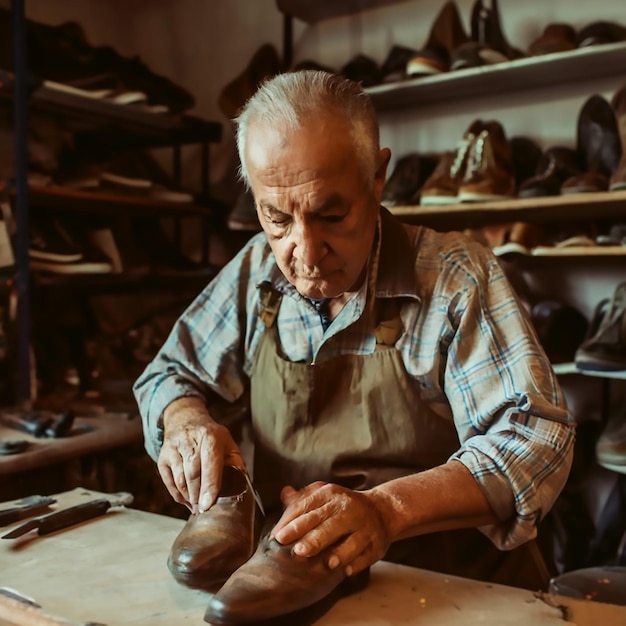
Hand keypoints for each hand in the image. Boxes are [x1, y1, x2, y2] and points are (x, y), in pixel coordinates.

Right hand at [157, 397, 243, 513]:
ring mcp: (174, 448)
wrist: (185, 419)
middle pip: (193, 475)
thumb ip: (236, 464)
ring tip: (197, 507)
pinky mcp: (163, 457)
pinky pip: (169, 481)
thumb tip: (242, 486)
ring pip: (180, 480)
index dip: (209, 487)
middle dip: (198, 496)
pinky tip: (187, 500)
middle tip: (205, 511)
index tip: (208, 505)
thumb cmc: (211, 436)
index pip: (210, 465)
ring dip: (189, 497)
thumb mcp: (228, 443)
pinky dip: (178, 495)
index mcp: (210, 437)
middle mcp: (190, 440)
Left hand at [270, 482, 391, 576]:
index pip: (309, 507)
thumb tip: (284, 493)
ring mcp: (365, 526)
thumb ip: (302, 499)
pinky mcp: (376, 543)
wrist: (380, 511)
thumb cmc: (341, 507)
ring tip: (327, 564)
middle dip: (314, 538)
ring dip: (340, 553)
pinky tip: (347, 571)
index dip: (292, 522)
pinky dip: (357, 563)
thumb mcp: (323, 496)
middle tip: (297, 551)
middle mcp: (348, 509)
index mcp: (331, 494)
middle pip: (330, 524)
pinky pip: (366, 555)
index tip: (277, 537)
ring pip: (352, 541)